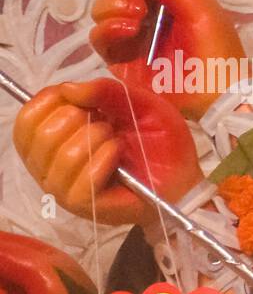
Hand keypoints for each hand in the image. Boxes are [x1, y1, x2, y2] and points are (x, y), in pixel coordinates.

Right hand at [14, 77, 201, 224]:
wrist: (183, 177)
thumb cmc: (157, 141)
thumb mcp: (137, 103)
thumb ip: (105, 90)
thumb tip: (68, 89)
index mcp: (54, 138)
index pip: (28, 116)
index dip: (53, 99)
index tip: (87, 100)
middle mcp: (49, 164)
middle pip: (40, 132)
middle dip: (80, 118)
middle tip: (107, 125)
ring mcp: (63, 187)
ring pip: (61, 154)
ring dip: (96, 139)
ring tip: (117, 142)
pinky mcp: (83, 205)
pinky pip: (80, 179)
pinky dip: (103, 160)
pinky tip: (118, 156)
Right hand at [92, 0, 243, 118]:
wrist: (218, 98)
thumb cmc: (216, 49)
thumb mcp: (195, 4)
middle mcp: (147, 11)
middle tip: (142, 3)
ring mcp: (132, 35)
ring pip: (101, 7)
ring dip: (113, 6)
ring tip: (139, 18)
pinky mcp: (121, 60)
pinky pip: (98, 37)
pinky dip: (108, 29)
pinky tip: (129, 32)